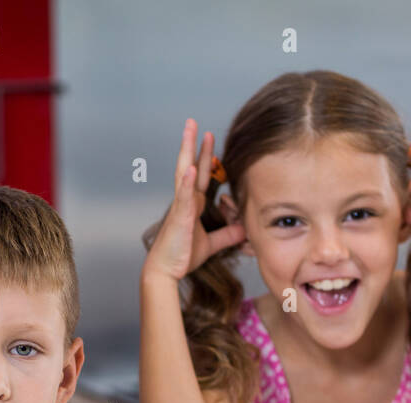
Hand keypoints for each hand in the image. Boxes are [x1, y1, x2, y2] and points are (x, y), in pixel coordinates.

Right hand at [142, 118, 246, 281]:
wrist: (165, 271)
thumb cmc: (183, 256)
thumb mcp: (212, 244)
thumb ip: (228, 234)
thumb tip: (245, 229)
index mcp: (193, 204)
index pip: (202, 175)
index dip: (206, 157)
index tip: (210, 138)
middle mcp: (186, 201)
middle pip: (191, 166)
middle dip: (194, 144)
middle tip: (194, 123)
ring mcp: (181, 207)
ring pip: (185, 173)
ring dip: (187, 151)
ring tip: (190, 131)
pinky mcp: (180, 217)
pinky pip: (184, 197)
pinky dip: (188, 182)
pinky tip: (192, 169)